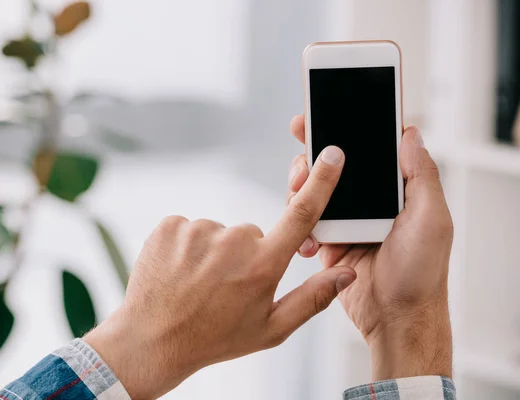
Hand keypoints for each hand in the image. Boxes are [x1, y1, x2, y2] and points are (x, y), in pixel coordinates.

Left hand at [85, 146, 356, 399]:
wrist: (152, 340)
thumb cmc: (215, 337)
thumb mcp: (270, 329)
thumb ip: (313, 298)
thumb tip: (346, 273)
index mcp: (263, 264)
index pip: (301, 214)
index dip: (321, 181)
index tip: (331, 155)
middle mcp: (233, 240)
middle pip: (252, 234)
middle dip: (245, 255)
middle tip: (224, 288)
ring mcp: (199, 230)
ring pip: (219, 233)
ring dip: (213, 252)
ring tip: (197, 284)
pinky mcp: (171, 225)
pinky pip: (190, 228)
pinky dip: (187, 247)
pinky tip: (179, 272)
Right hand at [287, 115, 452, 380]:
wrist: (395, 318)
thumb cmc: (421, 273)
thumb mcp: (431, 219)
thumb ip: (421, 175)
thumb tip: (410, 133)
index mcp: (395, 189)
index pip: (369, 148)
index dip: (347, 127)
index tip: (324, 113)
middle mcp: (369, 200)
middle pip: (333, 164)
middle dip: (312, 155)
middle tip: (301, 153)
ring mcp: (345, 219)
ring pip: (313, 189)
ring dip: (301, 188)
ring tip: (298, 194)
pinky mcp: (328, 239)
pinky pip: (304, 221)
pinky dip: (298, 224)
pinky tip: (305, 236)